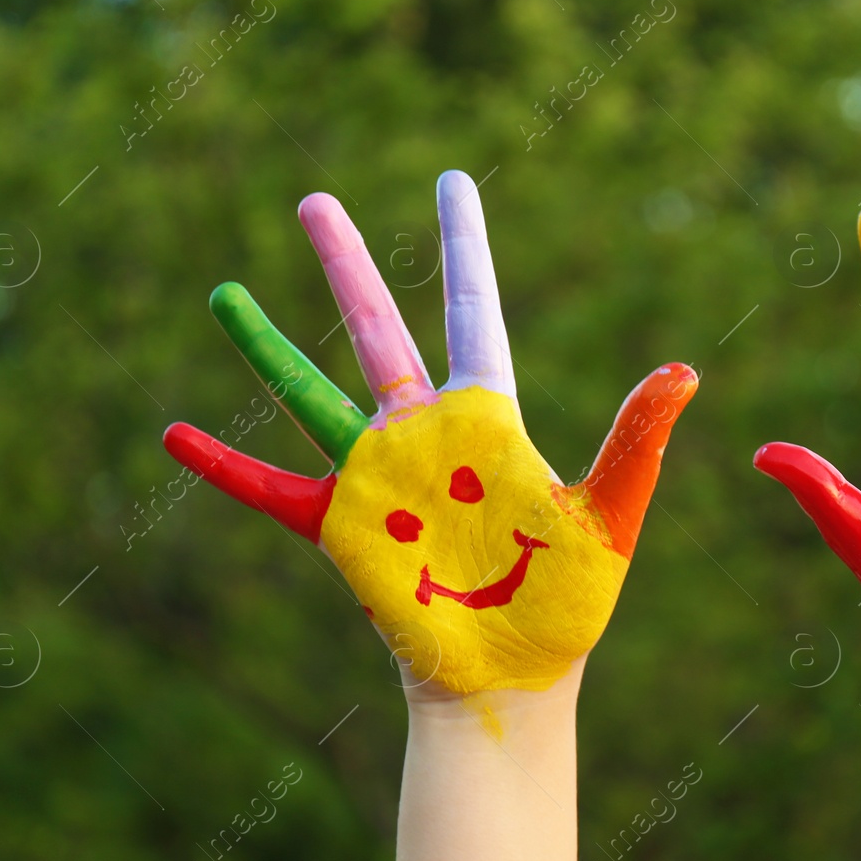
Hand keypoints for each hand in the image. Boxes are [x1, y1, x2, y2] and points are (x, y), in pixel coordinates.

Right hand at [165, 171, 696, 697]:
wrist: (513, 677)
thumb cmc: (568, 602)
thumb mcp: (608, 516)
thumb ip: (635, 440)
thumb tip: (686, 369)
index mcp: (488, 417)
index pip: (471, 309)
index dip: (462, 244)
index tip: (451, 183)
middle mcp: (425, 432)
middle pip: (378, 328)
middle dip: (347, 263)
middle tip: (313, 201)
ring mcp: (379, 476)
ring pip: (313, 390)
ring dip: (268, 345)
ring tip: (222, 293)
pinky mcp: (346, 526)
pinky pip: (274, 489)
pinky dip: (226, 467)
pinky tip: (173, 437)